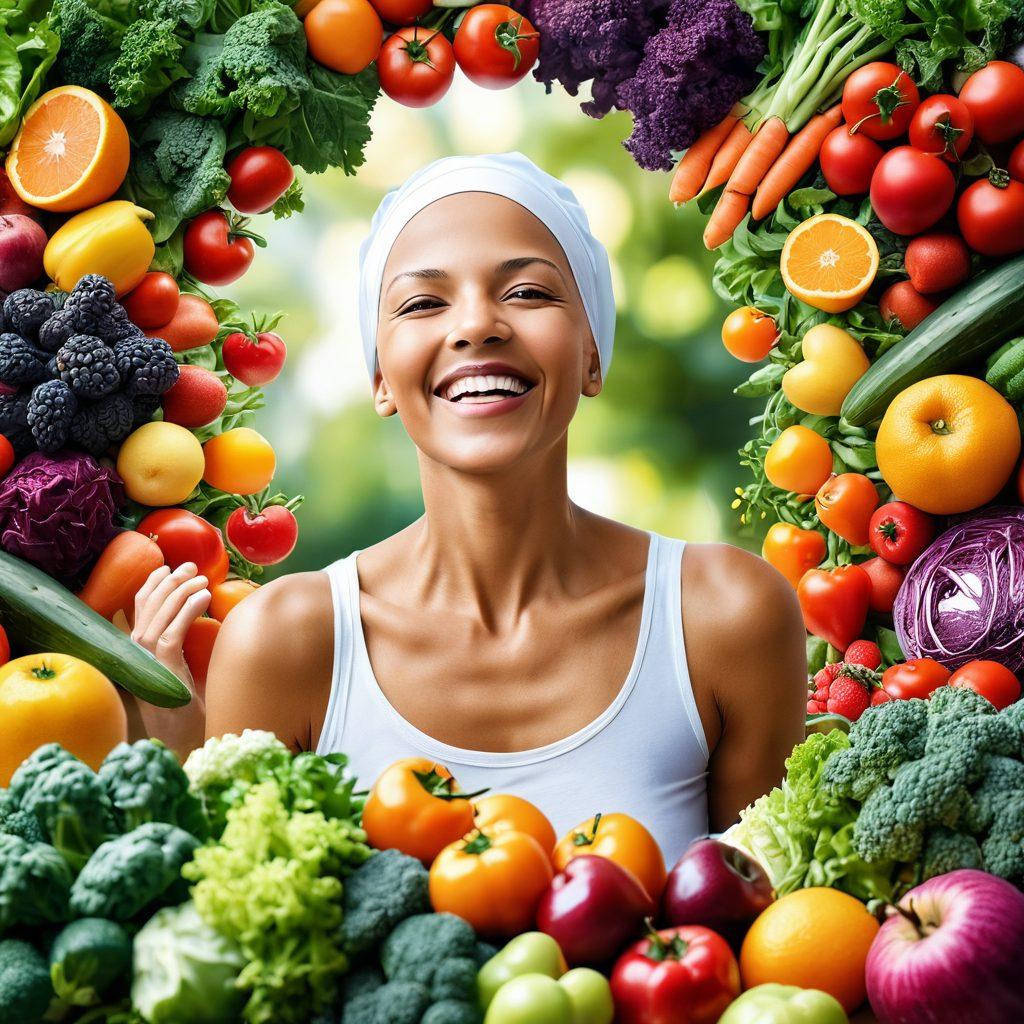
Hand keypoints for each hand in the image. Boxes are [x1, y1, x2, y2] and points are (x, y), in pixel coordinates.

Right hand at [126, 562, 211, 758]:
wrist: (187, 740)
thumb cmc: (190, 707)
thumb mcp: (183, 669)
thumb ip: (183, 646)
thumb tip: (202, 616)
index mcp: (138, 651)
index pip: (138, 608)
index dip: (151, 584)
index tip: (167, 566)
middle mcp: (136, 653)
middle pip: (148, 605)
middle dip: (170, 580)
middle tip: (191, 566)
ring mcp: (146, 662)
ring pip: (160, 615)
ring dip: (182, 591)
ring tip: (203, 579)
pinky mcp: (161, 671)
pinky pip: (173, 632)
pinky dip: (189, 611)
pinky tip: (205, 597)